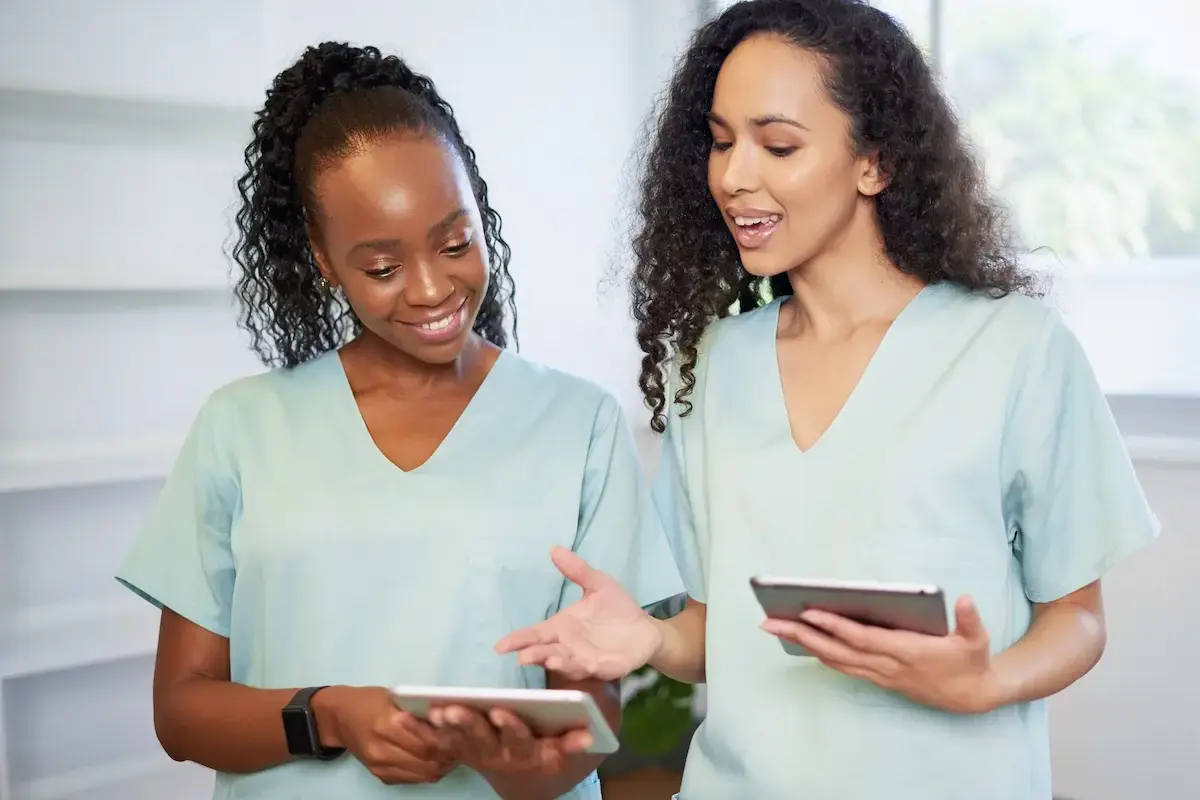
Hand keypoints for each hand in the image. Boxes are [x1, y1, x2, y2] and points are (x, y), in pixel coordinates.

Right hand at [315, 686, 455, 783]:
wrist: (338, 718)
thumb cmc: (368, 700)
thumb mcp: (394, 697)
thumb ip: (417, 710)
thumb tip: (449, 718)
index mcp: (387, 725)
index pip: (427, 741)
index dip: (447, 740)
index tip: (462, 733)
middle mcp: (383, 749)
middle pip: (427, 761)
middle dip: (449, 755)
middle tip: (464, 745)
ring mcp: (381, 765)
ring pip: (423, 774)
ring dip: (442, 766)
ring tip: (453, 753)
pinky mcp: (380, 775)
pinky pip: (412, 779)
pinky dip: (427, 771)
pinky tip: (435, 759)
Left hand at [428, 704, 592, 775]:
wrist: (527, 778)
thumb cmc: (548, 747)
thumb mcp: (564, 744)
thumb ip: (574, 738)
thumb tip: (589, 733)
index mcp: (526, 751)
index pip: (519, 739)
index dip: (510, 727)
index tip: (500, 711)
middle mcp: (498, 756)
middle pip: (482, 739)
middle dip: (467, 723)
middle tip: (453, 709)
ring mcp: (476, 754)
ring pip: (458, 740)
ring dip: (443, 726)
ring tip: (432, 709)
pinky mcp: (459, 750)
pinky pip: (437, 741)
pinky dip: (419, 729)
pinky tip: (403, 714)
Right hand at [494, 546, 660, 680]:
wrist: (644, 628)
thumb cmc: (616, 608)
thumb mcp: (597, 584)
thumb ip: (577, 570)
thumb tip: (555, 549)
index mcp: (562, 627)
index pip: (536, 634)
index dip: (518, 640)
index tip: (500, 646)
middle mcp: (567, 645)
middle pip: (544, 652)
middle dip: (533, 654)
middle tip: (521, 656)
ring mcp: (583, 658)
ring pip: (564, 663)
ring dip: (554, 663)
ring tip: (545, 660)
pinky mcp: (602, 668)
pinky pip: (588, 669)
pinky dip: (578, 668)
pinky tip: (573, 664)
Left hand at [761, 595, 1001, 713]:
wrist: (973, 697)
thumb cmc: (971, 662)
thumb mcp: (977, 641)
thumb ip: (970, 620)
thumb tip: (965, 600)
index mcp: (906, 651)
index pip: (861, 637)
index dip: (834, 625)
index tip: (808, 611)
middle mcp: (887, 665)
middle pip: (837, 651)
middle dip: (802, 635)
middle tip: (770, 622)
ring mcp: (881, 675)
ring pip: (836, 661)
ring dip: (805, 645)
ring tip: (777, 629)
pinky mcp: (880, 679)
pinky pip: (844, 667)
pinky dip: (821, 655)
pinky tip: (805, 644)